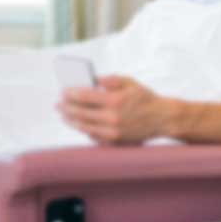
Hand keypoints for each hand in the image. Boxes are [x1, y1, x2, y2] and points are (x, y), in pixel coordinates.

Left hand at [57, 75, 182, 144]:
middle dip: (67, 107)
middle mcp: (112, 118)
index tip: (63, 91)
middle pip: (81, 113)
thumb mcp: (131, 83)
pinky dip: (84, 129)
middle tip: (58, 104)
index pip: (84, 96)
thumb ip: (111, 80)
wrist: (162, 119)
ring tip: (65, 115)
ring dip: (71, 120)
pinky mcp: (114, 142)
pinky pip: (93, 136)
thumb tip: (92, 79)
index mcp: (115, 100)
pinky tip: (80, 124)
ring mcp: (112, 132)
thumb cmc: (146, 99)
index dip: (71, 93)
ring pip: (84, 126)